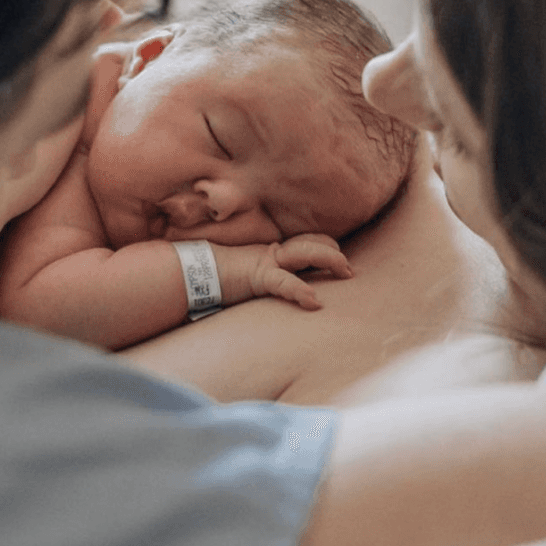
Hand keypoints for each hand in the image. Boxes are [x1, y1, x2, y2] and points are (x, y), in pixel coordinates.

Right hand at [214, 234, 352, 310]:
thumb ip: (269, 278)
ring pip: (306, 252)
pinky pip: (284, 282)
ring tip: (346, 271)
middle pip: (312, 244)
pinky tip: (313, 302)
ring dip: (329, 260)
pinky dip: (300, 291)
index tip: (342, 262)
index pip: (307, 243)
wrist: (196, 273)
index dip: (326, 248)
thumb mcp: (251, 276)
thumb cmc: (220, 277)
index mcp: (274, 253)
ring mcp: (268, 261)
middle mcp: (274, 253)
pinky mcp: (259, 275)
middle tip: (350, 271)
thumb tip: (279, 288)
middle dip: (334, 254)